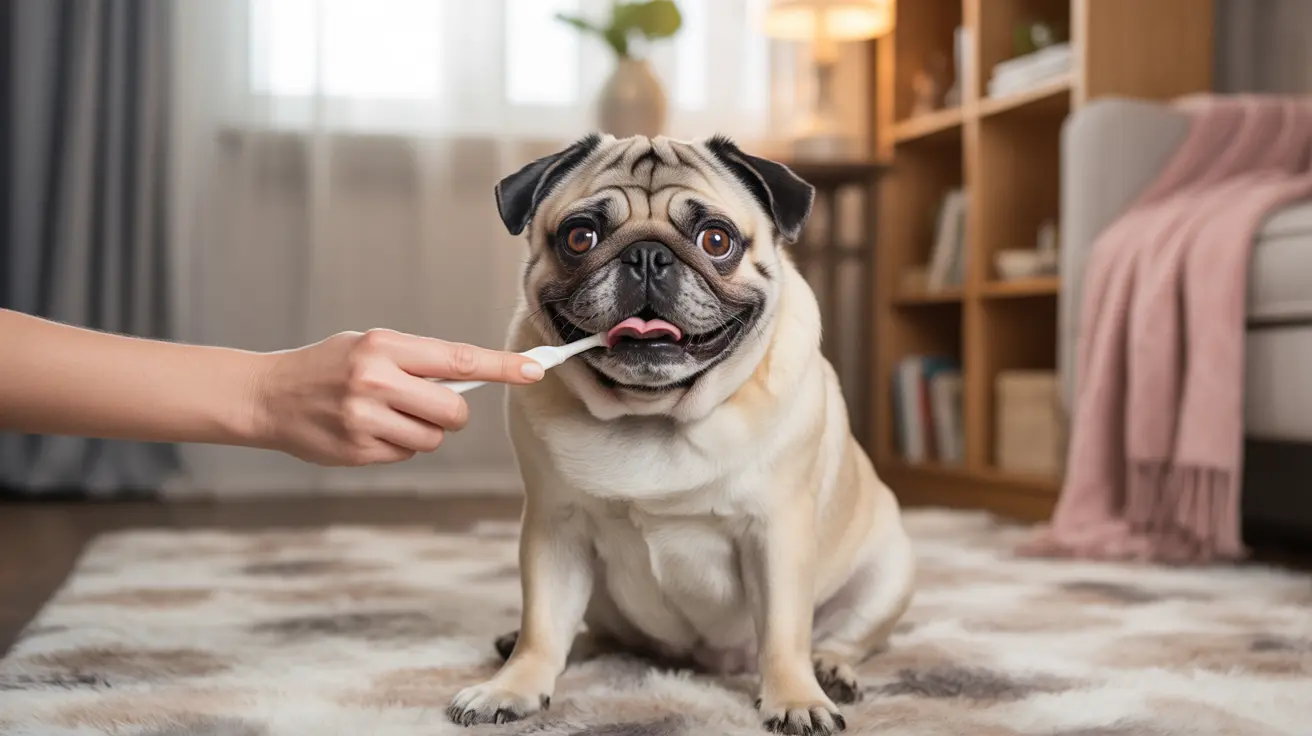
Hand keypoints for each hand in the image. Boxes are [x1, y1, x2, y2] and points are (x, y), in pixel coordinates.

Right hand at [252, 328, 543, 465]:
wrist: (267, 396)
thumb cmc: (327, 366)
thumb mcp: (368, 347)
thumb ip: (415, 361)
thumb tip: (470, 378)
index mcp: (384, 348)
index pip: (459, 358)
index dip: (503, 367)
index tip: (537, 369)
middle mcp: (377, 381)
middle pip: (455, 411)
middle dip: (452, 414)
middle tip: (427, 405)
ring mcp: (366, 419)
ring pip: (432, 438)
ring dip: (420, 432)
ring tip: (384, 416)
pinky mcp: (358, 451)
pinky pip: (405, 455)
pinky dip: (395, 446)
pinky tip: (366, 432)